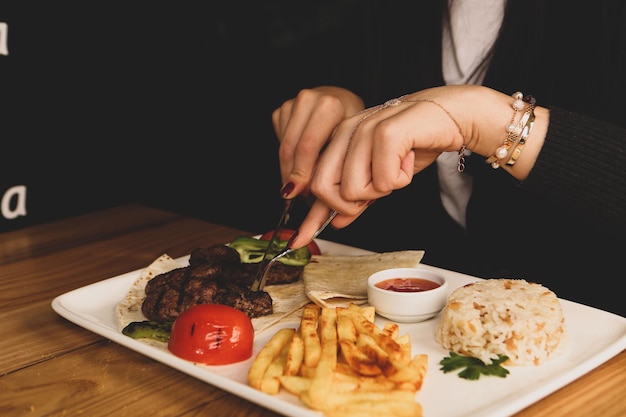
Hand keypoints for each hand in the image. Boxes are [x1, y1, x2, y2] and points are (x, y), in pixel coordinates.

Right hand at [272, 86, 363, 196]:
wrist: (345, 102)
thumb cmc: (351, 127)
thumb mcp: (351, 148)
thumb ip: (334, 176)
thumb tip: (316, 214)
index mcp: (330, 106)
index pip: (307, 147)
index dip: (301, 175)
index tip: (299, 194)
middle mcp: (310, 100)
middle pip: (290, 148)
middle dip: (291, 176)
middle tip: (297, 194)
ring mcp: (293, 103)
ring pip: (282, 147)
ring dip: (288, 168)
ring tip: (301, 182)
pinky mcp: (282, 109)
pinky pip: (279, 141)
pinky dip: (288, 156)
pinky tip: (301, 160)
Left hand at [285, 85, 547, 249]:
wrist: (453, 117)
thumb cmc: (415, 143)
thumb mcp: (380, 175)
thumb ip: (357, 198)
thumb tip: (335, 222)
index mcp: (339, 138)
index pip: (315, 183)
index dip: (309, 216)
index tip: (299, 240)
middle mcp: (346, 130)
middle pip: (326, 189)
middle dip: (352, 204)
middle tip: (378, 190)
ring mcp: (365, 129)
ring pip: (354, 188)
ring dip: (381, 190)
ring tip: (397, 170)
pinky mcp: (387, 132)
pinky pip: (382, 180)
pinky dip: (399, 180)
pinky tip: (407, 163)